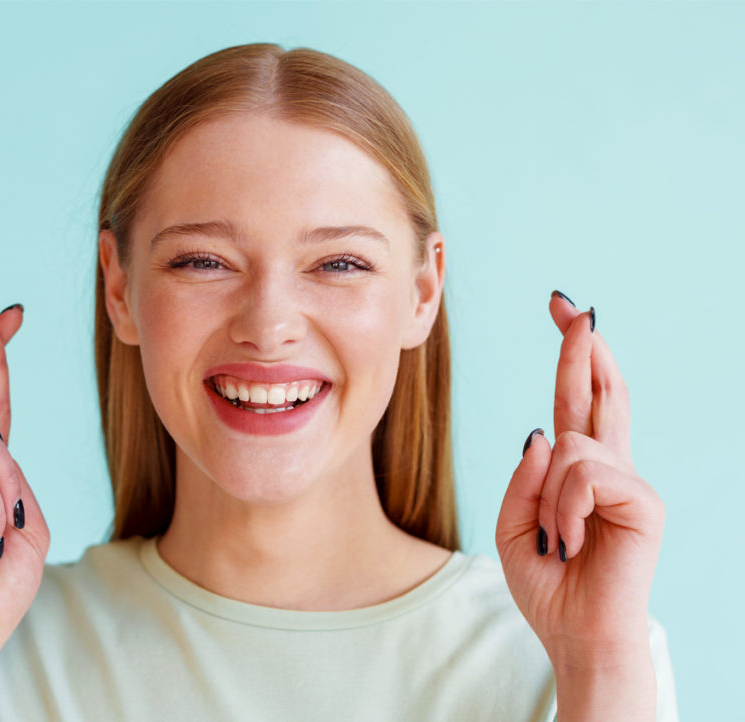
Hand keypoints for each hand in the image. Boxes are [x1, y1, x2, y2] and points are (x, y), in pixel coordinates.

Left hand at [495, 293, 664, 717]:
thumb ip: (524, 478)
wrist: (574, 634)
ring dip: (548, 496)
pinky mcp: (644, 502)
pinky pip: (584, 476)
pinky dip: (563, 510)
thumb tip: (541, 431)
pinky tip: (569, 541)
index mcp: (577, 470)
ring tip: (555, 539)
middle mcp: (607, 467)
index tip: (563, 310)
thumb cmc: (548, 583)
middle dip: (582, 346)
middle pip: (599, 391)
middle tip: (573, 306)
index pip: (577, 399)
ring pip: (572, 443)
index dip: (573, 354)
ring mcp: (630, 481)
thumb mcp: (513, 525)